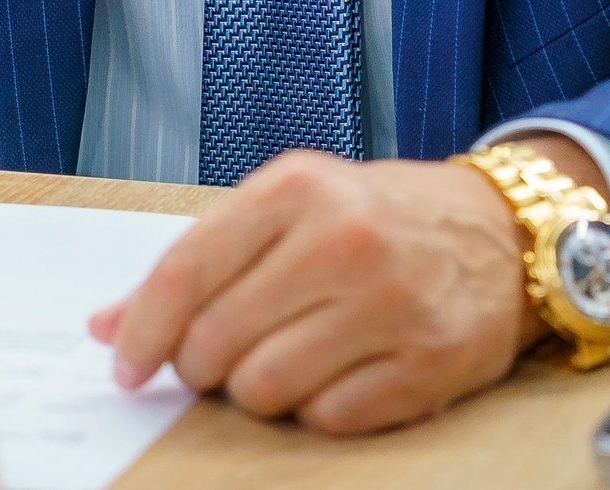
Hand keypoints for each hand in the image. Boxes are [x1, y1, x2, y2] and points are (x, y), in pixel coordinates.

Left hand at [89, 136, 606, 434]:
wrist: (503, 233)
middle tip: (216, 360)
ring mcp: (390, 303)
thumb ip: (200, 259)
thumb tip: (107, 325)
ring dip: (257, 392)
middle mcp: (342, 240)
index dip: (141, 330)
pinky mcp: (428, 362)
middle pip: (216, 341)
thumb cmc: (378, 219)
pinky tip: (334, 376)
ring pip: (264, 388)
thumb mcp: (288, 206)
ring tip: (282, 362)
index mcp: (296, 189)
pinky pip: (327, 419)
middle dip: (200, 366)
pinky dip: (316, 410)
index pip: (186, 272)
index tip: (126, 364)